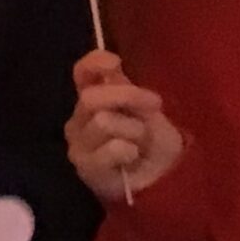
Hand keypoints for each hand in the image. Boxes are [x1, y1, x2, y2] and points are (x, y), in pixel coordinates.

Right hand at [66, 51, 185, 203]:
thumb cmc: (152, 139)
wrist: (162, 177)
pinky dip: (130, 150)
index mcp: (91, 99)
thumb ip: (123, 85)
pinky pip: (112, 147)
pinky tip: (132, 159)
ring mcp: (78, 145)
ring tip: (140, 143)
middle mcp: (78, 120)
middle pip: (91, 98)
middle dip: (128, 97)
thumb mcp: (143, 106)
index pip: (81, 73)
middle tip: (155, 104)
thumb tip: (111, 63)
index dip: (94, 63)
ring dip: (133, 130)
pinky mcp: (86, 168)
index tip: (116, 63)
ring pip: (103, 122)